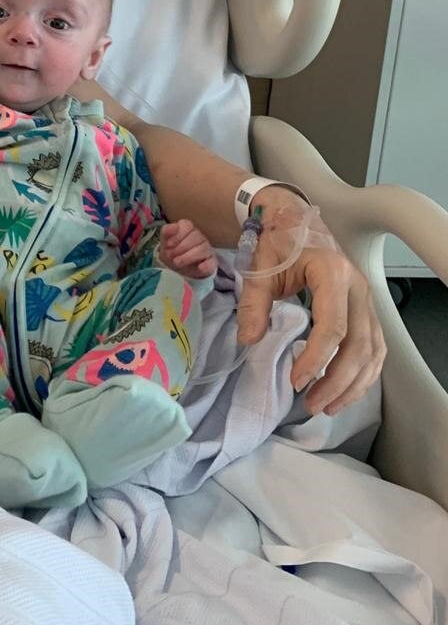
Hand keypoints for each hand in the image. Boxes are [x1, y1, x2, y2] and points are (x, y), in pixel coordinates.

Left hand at [158, 219, 216, 280]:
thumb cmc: (172, 251)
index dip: (178, 235)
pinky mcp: (211, 262)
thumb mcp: (164, 242)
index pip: (187, 225)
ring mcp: (207, 249)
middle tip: (171, 255)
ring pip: (202, 249)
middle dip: (181, 247)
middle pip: (195, 237)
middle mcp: (199, 237)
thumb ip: (166, 231)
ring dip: (188, 257)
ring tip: (177, 262)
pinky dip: (206, 265)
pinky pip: (212, 262)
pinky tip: (199, 267)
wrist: (177, 268)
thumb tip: (174, 226)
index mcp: (188, 228)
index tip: (169, 245)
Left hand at [235, 190, 385, 414]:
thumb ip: (254, 303)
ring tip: (326, 405)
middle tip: (312, 404)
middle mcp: (357, 287)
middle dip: (337, 381)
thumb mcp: (260, 266)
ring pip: (373, 351)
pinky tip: (345, 390)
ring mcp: (366, 299)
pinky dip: (364, 373)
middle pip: (359, 344)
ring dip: (354, 384)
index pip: (333, 326)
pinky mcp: (366, 309)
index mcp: (332, 272)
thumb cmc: (278, 241)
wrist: (293, 219)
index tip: (296, 381)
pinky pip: (375, 347)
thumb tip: (248, 340)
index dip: (317, 358)